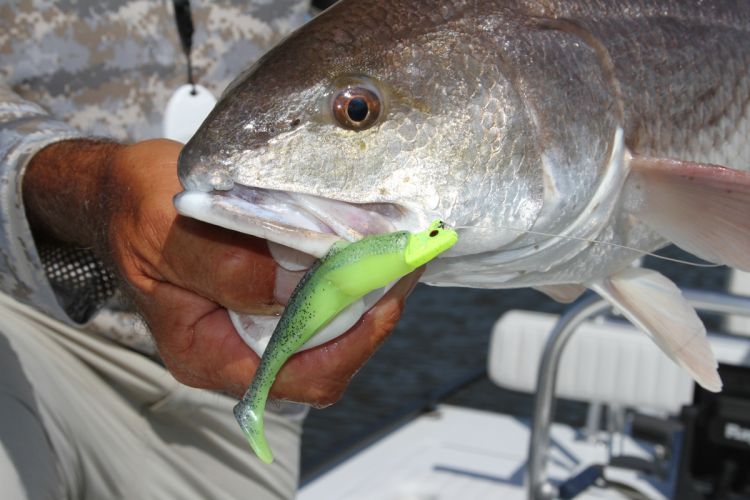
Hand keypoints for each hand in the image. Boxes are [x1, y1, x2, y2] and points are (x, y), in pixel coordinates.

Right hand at [24, 138, 418, 404]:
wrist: (120, 191)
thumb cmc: (135, 209)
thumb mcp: (166, 232)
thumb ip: (226, 268)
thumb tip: (296, 287)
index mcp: (208, 352)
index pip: (299, 376)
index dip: (352, 344)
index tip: (386, 294)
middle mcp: (239, 346)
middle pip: (326, 355)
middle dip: (370, 313)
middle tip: (401, 261)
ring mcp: (256, 320)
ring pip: (330, 326)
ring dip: (366, 291)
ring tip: (392, 249)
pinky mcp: (268, 291)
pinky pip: (320, 294)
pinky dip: (347, 273)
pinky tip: (363, 242)